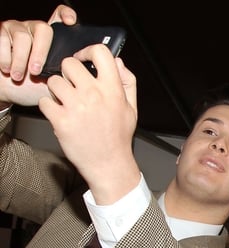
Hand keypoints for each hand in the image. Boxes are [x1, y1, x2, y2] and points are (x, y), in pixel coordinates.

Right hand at [0, 4, 76, 106]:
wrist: (8, 89)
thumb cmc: (33, 86)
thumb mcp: (55, 81)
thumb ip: (67, 73)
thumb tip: (84, 72)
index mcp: (52, 38)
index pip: (60, 15)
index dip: (66, 15)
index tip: (70, 22)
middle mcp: (35, 29)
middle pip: (43, 29)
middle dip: (40, 52)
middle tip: (36, 71)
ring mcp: (17, 29)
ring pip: (22, 37)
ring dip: (20, 60)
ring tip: (19, 76)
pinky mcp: (1, 34)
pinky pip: (3, 41)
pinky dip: (6, 59)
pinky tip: (7, 69)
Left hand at [39, 44, 139, 204]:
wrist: (108, 164)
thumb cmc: (119, 136)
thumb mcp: (131, 107)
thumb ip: (127, 82)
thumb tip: (117, 61)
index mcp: (113, 90)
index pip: (100, 53)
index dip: (88, 51)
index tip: (83, 58)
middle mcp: (94, 95)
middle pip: (69, 63)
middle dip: (68, 72)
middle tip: (72, 85)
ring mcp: (76, 107)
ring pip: (54, 81)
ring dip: (56, 90)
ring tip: (65, 101)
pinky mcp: (61, 120)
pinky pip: (45, 101)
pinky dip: (49, 107)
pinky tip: (59, 114)